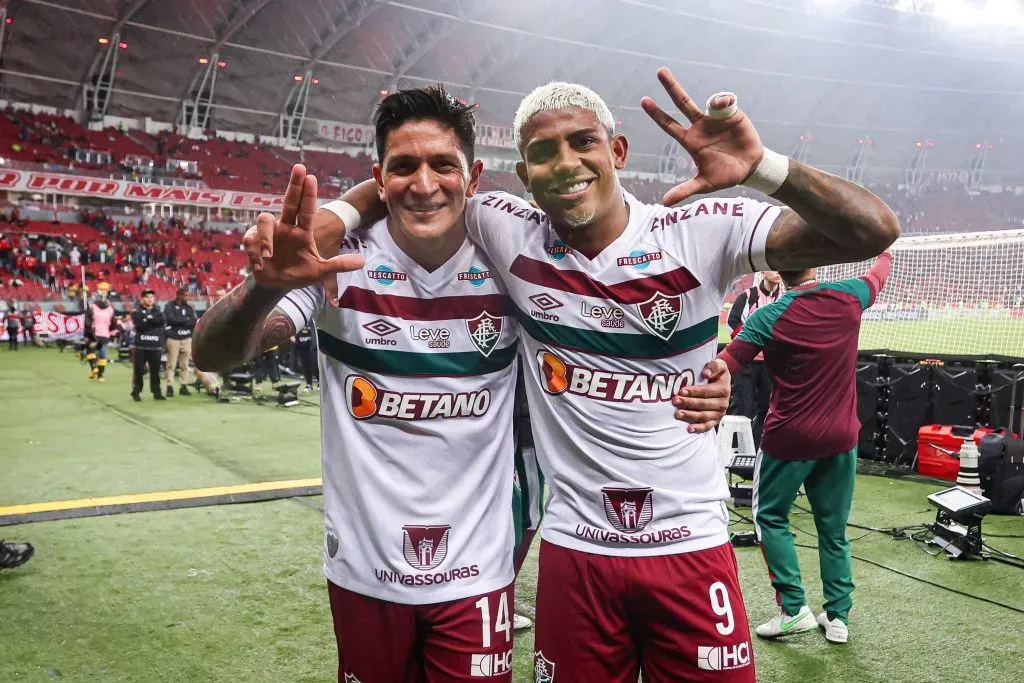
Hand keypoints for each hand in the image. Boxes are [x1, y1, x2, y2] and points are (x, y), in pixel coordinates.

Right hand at [243, 164, 363, 290]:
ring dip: (266, 238)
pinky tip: (260, 264)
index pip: (306, 209)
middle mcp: (286, 226)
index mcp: (302, 231)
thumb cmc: (299, 273)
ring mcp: (269, 232)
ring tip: (269, 255)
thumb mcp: (320, 271)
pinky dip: (255, 253)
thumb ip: (338, 264)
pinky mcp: (253, 240)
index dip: (308, 194)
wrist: (277, 284)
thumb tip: (362, 261)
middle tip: (300, 167)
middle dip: (294, 184)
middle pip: (289, 201)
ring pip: (264, 220)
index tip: (311, 177)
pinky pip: (251, 240)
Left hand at [640, 67, 764, 205]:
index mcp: (690, 140)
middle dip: (671, 87)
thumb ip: (685, 190)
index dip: (657, 114)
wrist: (750, 167)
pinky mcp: (731, 114)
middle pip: (682, 102)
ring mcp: (714, 119)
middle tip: (660, 71)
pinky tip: (728, 106)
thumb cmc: (725, 175)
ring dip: (715, 101)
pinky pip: (725, 102)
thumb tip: (665, 203)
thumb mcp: (704, 184)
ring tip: (723, 108)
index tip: (644, 100)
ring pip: (707, 101)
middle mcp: (699, 126)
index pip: (669, 125)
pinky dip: (725, 100)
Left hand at [672, 358, 730, 433]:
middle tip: (675, 401)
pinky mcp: (716, 420)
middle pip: (703, 404)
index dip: (694, 392)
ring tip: (677, 414)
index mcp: (724, 389)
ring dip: (690, 415)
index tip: (681, 391)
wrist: (722, 381)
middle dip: (688, 403)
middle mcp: (723, 402)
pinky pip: (707, 426)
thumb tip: (705, 374)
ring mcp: (719, 413)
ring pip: (704, 416)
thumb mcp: (719, 364)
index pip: (707, 391)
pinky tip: (689, 429)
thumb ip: (714, 366)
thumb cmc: (716, 372)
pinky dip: (698, 428)